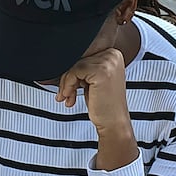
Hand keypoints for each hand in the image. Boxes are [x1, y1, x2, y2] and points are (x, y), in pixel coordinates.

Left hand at [56, 48, 134, 163]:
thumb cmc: (103, 103)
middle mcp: (113, 55)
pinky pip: (74, 72)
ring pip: (74, 65)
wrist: (114, 122)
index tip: (69, 84)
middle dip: (68, 77)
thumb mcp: (93, 80)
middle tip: (66, 93)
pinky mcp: (101, 71)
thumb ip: (84, 66)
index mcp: (113, 54)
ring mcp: (108, 62)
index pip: (84, 53)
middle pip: (78, 58)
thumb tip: (62, 58)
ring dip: (66, 83)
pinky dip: (68, 85)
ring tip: (68, 96)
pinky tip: (70, 97)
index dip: (73, 70)